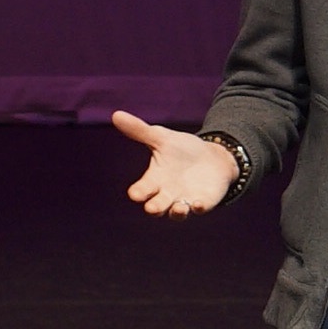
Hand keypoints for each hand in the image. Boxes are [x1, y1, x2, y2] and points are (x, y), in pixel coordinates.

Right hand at [112, 110, 238, 217]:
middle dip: (154, 208)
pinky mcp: (203, 202)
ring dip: (176, 212)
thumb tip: (116, 114)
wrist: (211, 157)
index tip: (135, 194)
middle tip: (151, 208)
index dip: (138, 192)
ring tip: (178, 208)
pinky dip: (198, 208)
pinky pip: (199, 209)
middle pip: (157, 206)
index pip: (142, 189)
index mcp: (154, 180)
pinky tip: (198, 204)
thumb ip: (140, 130)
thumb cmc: (181, 150)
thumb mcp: (162, 138)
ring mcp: (184, 200)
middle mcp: (167, 194)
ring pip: (176, 213)